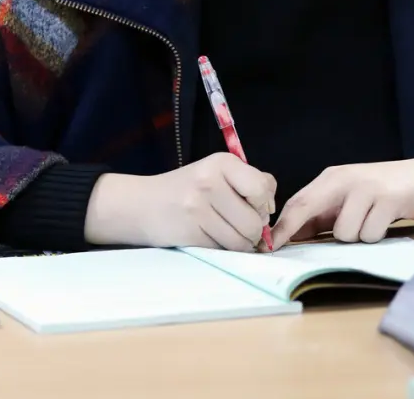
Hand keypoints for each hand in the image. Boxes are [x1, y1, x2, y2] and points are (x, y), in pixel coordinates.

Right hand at [84, 153, 276, 250]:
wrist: (143, 204)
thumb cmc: (188, 189)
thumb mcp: (216, 173)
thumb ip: (248, 182)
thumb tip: (271, 208)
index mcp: (221, 162)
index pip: (262, 188)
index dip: (265, 204)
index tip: (256, 208)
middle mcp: (209, 182)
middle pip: (254, 220)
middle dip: (254, 230)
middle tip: (241, 225)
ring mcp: (198, 209)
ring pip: (241, 240)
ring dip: (241, 244)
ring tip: (227, 233)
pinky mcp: (190, 233)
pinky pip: (223, 250)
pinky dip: (223, 249)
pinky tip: (211, 237)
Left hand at [271, 156, 413, 248]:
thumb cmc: (388, 190)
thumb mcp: (352, 196)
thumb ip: (326, 213)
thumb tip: (296, 236)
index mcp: (332, 177)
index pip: (298, 201)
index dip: (281, 225)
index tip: (265, 246)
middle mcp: (345, 179)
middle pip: (307, 208)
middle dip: (293, 232)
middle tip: (281, 249)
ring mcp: (366, 188)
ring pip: (343, 232)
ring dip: (356, 237)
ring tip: (372, 222)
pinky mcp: (387, 201)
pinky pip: (369, 234)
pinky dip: (376, 235)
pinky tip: (386, 221)